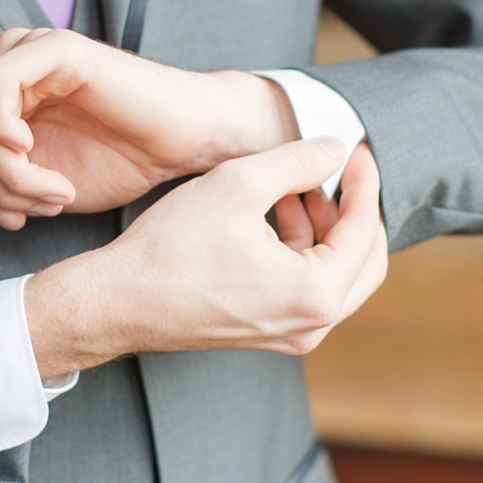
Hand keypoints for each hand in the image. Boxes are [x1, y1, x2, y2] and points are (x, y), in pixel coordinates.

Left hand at [0, 28, 296, 226]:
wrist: (184, 145)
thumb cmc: (119, 161)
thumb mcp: (33, 192)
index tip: (15, 220)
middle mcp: (3, 66)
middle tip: (41, 208)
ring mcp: (26, 51)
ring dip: (7, 176)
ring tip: (53, 194)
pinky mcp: (52, 47)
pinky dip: (8, 142)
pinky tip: (45, 164)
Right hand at [24, 137, 387, 376]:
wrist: (118, 302)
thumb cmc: (170, 249)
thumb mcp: (237, 185)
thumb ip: (297, 161)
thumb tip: (336, 148)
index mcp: (315, 294)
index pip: (364, 230)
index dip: (364, 182)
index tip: (357, 149)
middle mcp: (313, 325)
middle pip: (365, 260)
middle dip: (353, 208)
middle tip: (335, 168)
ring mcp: (292, 334)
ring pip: (337, 273)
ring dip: (326, 227)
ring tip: (296, 185)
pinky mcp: (270, 332)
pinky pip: (307, 287)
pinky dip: (304, 249)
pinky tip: (277, 213)